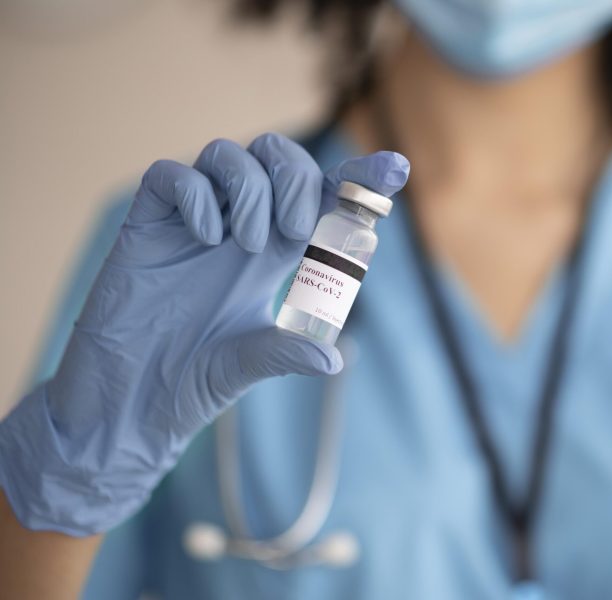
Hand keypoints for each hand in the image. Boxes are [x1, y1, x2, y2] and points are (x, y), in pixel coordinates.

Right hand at [0, 132, 409, 535]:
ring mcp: (192, 221)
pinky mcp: (147, 225)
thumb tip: (336, 359)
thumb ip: (289, 351)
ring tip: (248, 245)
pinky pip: (170, 176)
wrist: (129, 401)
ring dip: (250, 189)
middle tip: (297, 232)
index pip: (322, 197)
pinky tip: (206, 240)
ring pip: (227, 154)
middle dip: (298, 178)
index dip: (359, 177)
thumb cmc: (191, 379)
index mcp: (272, 252)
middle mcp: (236, 226)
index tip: (395, 169)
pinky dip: (195, 195)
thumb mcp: (250, 361)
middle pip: (277, 157)